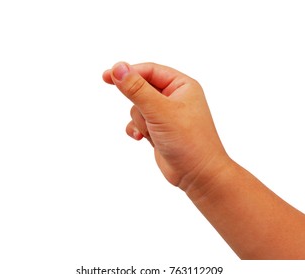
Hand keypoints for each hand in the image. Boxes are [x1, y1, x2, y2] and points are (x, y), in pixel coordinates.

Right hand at [103, 62, 230, 192]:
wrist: (198, 175)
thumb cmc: (188, 141)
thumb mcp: (160, 111)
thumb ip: (137, 89)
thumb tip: (118, 68)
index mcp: (182, 85)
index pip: (150, 70)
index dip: (128, 72)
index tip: (106, 76)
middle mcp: (175, 97)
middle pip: (141, 89)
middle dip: (139, 106)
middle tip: (146, 117)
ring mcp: (166, 114)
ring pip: (138, 108)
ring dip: (140, 121)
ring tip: (154, 133)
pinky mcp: (159, 130)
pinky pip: (138, 122)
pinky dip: (137, 130)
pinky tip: (141, 138)